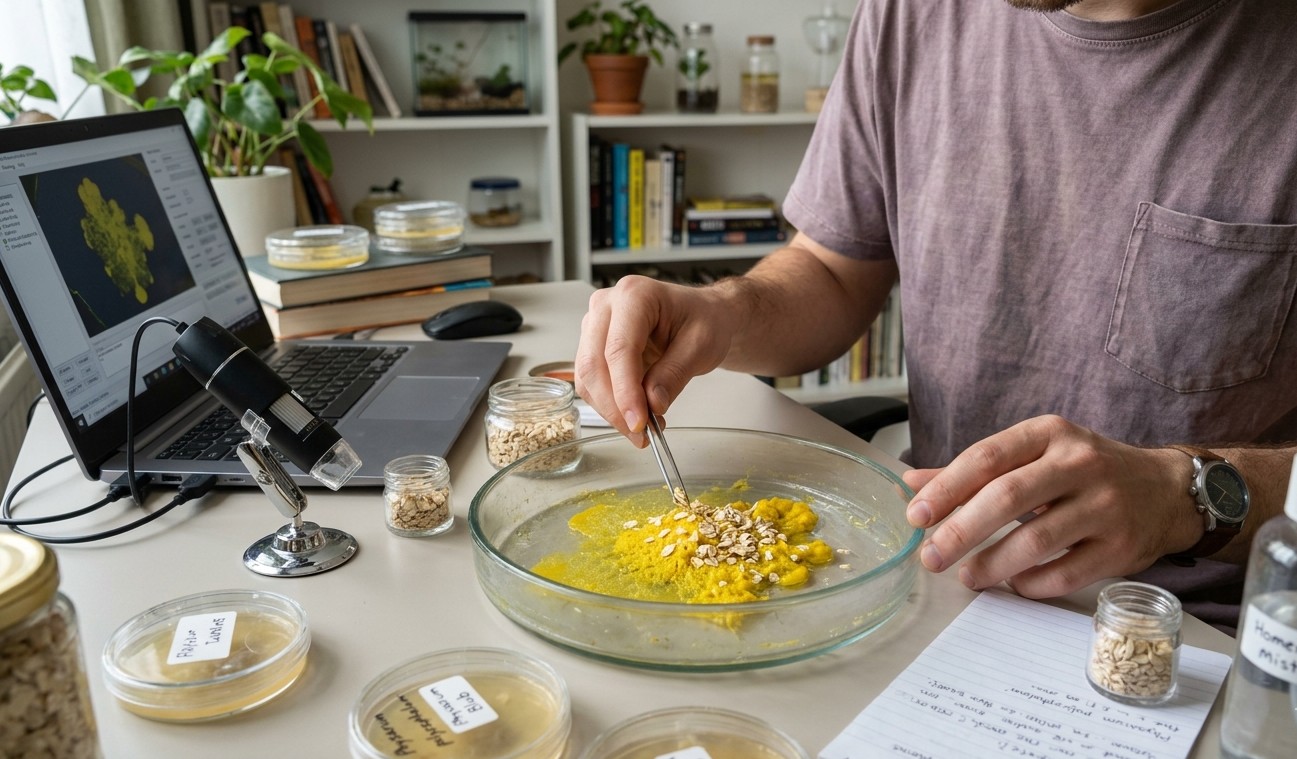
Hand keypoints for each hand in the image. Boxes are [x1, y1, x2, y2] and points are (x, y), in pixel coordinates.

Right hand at [574, 276, 737, 446]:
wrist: (701, 315)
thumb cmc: (703, 320)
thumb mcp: (701, 346)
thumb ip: (675, 374)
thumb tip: (652, 404)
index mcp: (634, 295)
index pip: (619, 349)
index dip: (625, 391)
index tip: (639, 422)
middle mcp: (606, 305)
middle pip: (595, 364)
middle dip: (615, 406)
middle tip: (641, 434)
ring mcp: (594, 324)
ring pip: (587, 377)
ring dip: (610, 410)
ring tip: (642, 429)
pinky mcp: (591, 345)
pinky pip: (590, 381)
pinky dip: (608, 404)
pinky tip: (632, 416)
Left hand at [900, 415, 1198, 597]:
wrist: (1166, 490)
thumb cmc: (1084, 471)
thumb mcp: (1034, 454)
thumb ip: (974, 471)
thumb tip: (913, 484)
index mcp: (1050, 433)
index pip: (988, 457)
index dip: (947, 488)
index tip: (916, 516)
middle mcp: (1080, 463)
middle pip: (1007, 497)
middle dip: (961, 531)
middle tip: (931, 557)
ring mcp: (1105, 506)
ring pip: (1036, 539)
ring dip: (992, 563)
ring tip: (966, 576)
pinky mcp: (1122, 547)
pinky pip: (1066, 573)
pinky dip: (1032, 583)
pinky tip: (1014, 583)